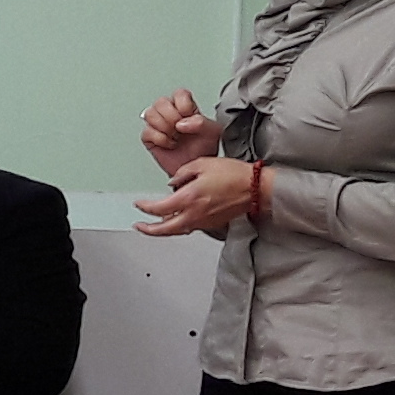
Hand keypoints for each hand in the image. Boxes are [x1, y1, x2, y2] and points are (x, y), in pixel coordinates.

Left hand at [132, 156, 258, 238]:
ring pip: (177, 231)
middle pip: (165, 229)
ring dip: (163, 230)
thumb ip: (183, 173)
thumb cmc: (234, 175)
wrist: (255, 187)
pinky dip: (179, 227)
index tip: (138, 204)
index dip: (145, 207)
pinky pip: (190, 228)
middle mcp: (195, 214)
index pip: (159, 208)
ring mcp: (204, 221)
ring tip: (154, 226)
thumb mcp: (203, 163)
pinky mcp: (212, 224)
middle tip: (139, 225)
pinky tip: (176, 220)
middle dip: (148, 229)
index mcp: (189, 198)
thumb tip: (173, 182)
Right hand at [136, 90, 221, 180]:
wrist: (195, 168)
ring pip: (150, 114)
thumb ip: (202, 122)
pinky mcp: (150, 137)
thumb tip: (183, 122)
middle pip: (161, 102)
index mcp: (186, 107)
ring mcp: (158, 125)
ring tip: (174, 137)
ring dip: (164, 127)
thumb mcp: (213, 133)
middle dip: (171, 117)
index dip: (183, 105)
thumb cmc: (204, 150)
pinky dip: (159, 139)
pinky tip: (169, 144)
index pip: (179, 94)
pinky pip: (147, 132)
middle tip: (180, 129)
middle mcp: (171, 113)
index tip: (189, 116)